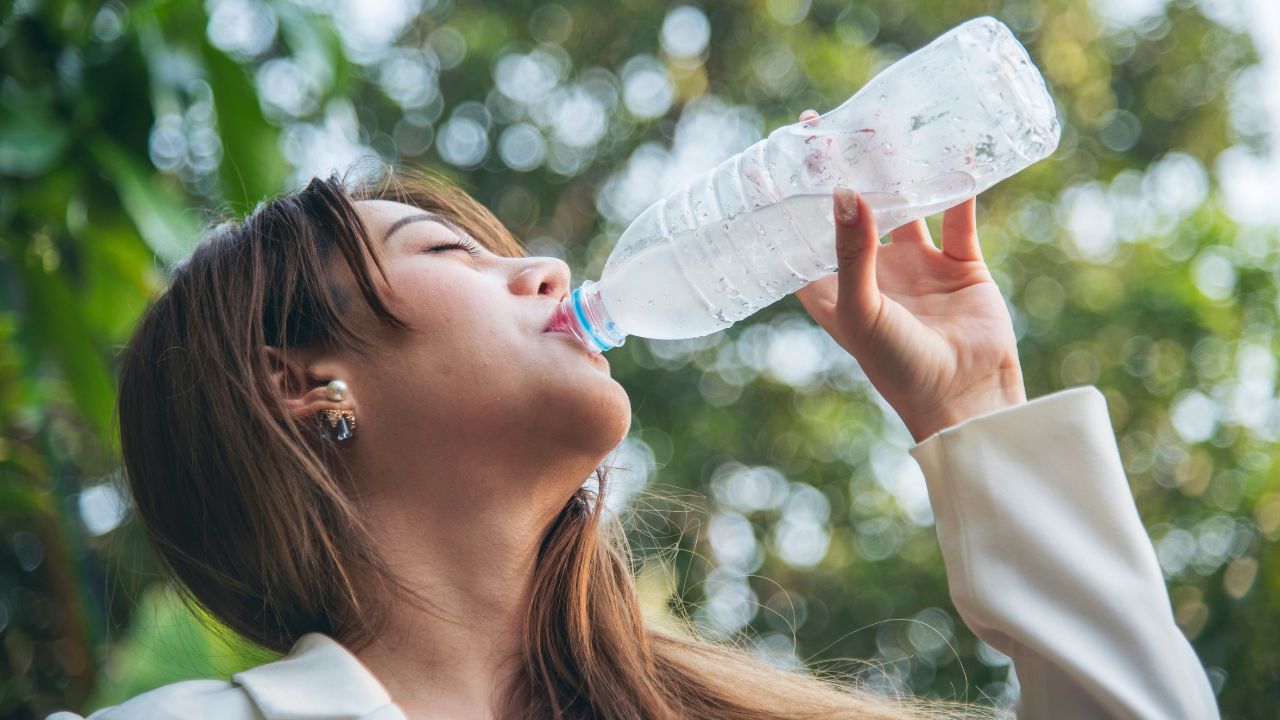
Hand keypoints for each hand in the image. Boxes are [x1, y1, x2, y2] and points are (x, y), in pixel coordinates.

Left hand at [793, 109, 1024, 439]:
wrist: (966, 400)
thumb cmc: (898, 367)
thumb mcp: (861, 308)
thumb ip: (851, 251)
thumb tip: (843, 190)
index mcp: (834, 289)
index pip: (798, 235)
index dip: (782, 201)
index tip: (768, 157)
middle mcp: (871, 273)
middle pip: (849, 209)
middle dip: (837, 170)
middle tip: (823, 123)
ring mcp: (916, 267)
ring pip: (901, 203)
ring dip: (894, 168)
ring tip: (882, 122)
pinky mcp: (960, 266)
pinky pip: (958, 214)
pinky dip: (957, 183)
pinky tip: (954, 147)